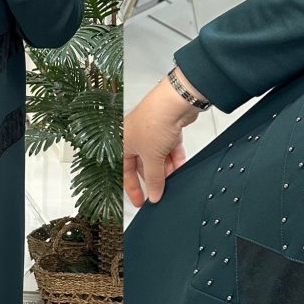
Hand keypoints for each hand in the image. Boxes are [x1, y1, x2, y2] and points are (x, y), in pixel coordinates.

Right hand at [124, 73, 205, 207]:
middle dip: (154, 178)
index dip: (134, 188)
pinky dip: (175, 158)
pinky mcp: (168, 128)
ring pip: (159, 157)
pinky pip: (170, 149)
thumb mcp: (152, 158)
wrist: (175, 102)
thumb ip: (154, 179)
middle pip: (144, 164)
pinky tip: (181, 168)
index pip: (125, 171)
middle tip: (161, 192)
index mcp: (123, 142)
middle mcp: (136, 136)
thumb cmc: (153, 121)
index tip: (141, 202)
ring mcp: (153, 132)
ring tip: (174, 181)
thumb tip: (154, 194)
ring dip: (167, 170)